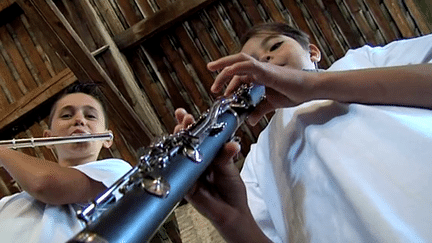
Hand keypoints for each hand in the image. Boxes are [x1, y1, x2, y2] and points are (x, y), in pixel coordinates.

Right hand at [174, 108, 270, 241]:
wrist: (232, 212)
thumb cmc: (232, 189)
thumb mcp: (229, 168)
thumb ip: (225, 156)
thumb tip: (231, 145)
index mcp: (208, 154)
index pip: (199, 136)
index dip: (192, 124)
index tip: (185, 114)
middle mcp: (197, 161)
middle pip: (186, 142)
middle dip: (183, 129)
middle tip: (183, 119)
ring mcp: (189, 172)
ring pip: (180, 155)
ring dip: (178, 142)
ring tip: (180, 129)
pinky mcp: (185, 185)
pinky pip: (178, 173)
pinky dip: (177, 163)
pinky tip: (176, 152)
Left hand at [208, 53, 316, 124]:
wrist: (310, 89)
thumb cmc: (294, 93)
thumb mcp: (272, 104)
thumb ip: (260, 110)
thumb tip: (251, 120)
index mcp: (260, 76)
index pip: (240, 74)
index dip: (228, 82)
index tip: (220, 93)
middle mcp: (259, 69)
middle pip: (236, 63)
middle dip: (221, 67)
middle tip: (211, 78)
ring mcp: (263, 68)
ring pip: (239, 61)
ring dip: (224, 68)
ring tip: (214, 78)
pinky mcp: (267, 71)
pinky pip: (249, 66)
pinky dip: (236, 68)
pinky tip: (228, 73)